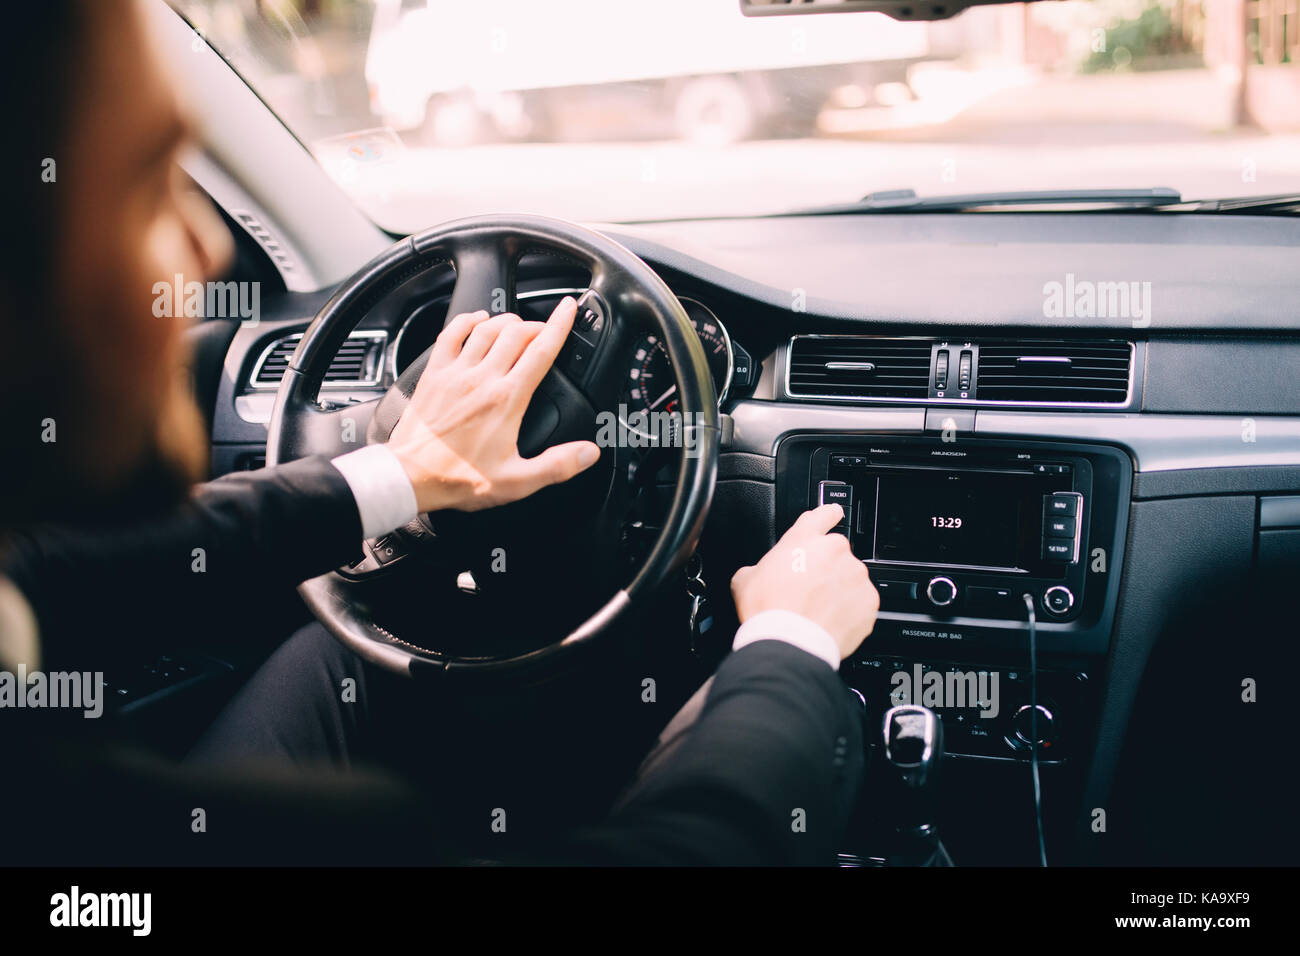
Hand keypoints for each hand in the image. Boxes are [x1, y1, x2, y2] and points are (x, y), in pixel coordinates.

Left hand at [386, 296, 600, 512]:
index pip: (541, 351)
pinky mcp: (434, 373)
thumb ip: (557, 466)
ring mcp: (456, 373)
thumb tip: (589, 453)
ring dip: (507, 321)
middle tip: (546, 330)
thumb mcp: (517, 481)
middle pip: (516, 333)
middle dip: (537, 325)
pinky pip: (452, 333)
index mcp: (506, 400)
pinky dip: (468, 320)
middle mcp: (482, 379)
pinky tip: (477, 321)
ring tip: (519, 326)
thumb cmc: (459, 478)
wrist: (412, 476)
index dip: (559, 325)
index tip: (568, 310)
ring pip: (487, 329)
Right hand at [730, 504, 878, 659]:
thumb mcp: (746, 579)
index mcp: (803, 539)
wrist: (790, 642)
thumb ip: (760, 567)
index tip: (834, 514)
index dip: (828, 514)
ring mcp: (854, 575)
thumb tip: (760, 575)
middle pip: (834, 554)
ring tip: (817, 611)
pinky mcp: (868, 600)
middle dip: (825, 569)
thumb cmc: (768, 610)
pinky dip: (850, 611)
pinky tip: (830, 622)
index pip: (822, 514)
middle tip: (807, 591)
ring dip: (838, 590)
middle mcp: (833, 550)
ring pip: (849, 579)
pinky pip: (861, 602)